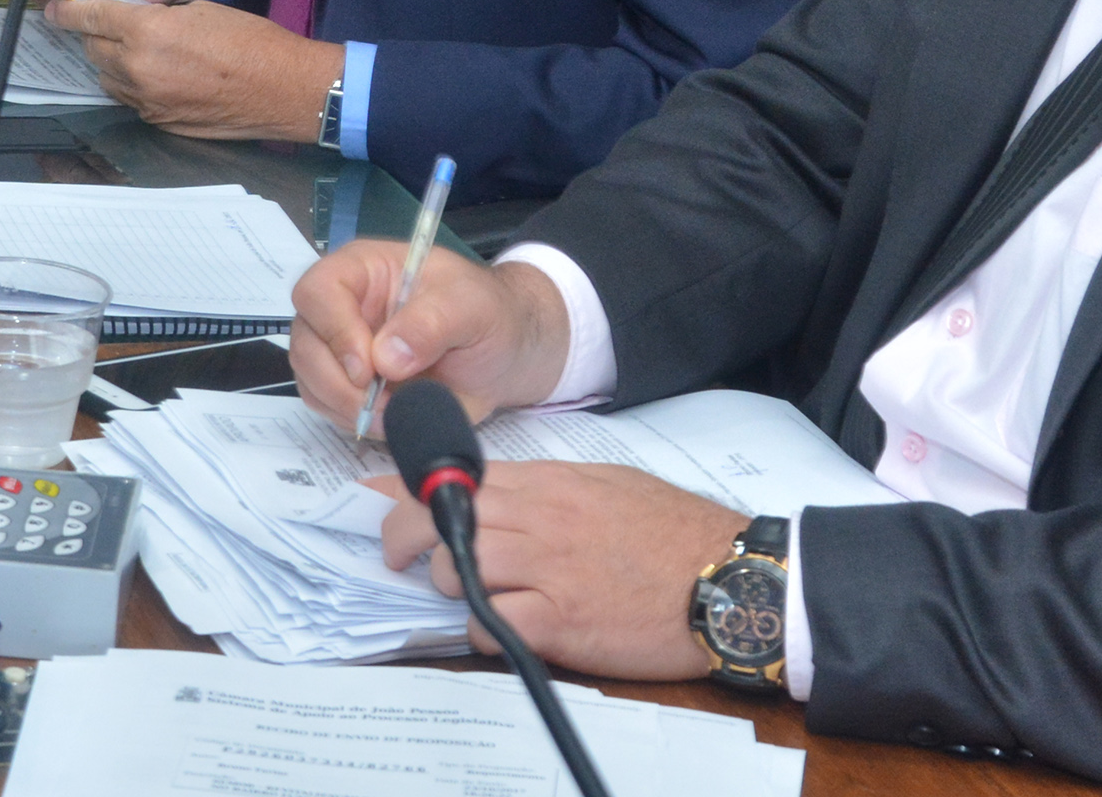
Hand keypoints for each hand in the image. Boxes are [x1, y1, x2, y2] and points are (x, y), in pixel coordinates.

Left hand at [41, 0, 340, 139]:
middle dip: (97, 35)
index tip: (55, 9)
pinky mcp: (159, 122)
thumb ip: (157, 17)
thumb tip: (132, 22)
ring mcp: (148, 101)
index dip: (69, 12)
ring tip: (142, 52)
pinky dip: (136, 85)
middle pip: (94, 49)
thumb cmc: (252, 43)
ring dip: (115, 62)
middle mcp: (140, 70)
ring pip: (108, 77)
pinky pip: (131, 99)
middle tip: (112, 25)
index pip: (92, 18)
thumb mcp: (201, 11)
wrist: (282, 88)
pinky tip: (160, 75)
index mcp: (148, 33)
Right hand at [290, 244, 573, 431]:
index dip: (334, 330)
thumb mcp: (472, 307)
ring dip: (345, 405)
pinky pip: (327, 405)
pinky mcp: (349, 385)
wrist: (505, 354)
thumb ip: (431, 324)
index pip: (319, 290)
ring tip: (394, 410)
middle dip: (337, 380)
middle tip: (380, 403)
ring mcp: (342, 348)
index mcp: (366, 270)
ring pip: (310, 378)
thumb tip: (386, 358)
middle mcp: (344, 306)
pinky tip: (389, 417)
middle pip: (306, 341)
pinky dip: (351, 419)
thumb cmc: (489, 315)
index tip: (368, 368)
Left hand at [377, 460, 734, 680]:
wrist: (726, 576)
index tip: (374, 496)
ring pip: (456, 566)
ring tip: (469, 594)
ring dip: (448, 584)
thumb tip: (502, 495)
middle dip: (404, 537)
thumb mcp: (609, 485)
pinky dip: (482, 628)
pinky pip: (489, 622)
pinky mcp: (559, 620)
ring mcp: (547, 568)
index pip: (460, 473)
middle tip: (397, 558)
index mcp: (551, 481)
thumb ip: (552, 489)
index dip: (408, 486)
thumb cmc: (673, 533)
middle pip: (439, 516)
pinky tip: (502, 627)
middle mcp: (541, 517)